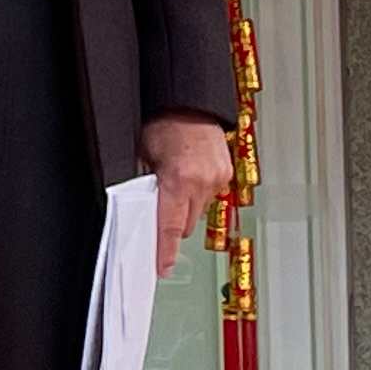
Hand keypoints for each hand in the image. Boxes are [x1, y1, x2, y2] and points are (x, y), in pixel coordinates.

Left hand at [142, 113, 232, 274]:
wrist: (190, 102)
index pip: (170, 227)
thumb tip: (144, 209)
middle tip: (161, 208)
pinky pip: (210, 196)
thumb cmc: (163, 123)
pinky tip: (190, 176)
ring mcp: (217, 178)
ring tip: (176, 184)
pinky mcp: (226, 173)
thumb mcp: (144, 156)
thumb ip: (147, 187)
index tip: (162, 267)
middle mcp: (201, 182)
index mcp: (177, 180)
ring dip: (187, 206)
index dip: (165, 251)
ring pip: (199, 211)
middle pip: (186, 224)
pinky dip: (199, 193)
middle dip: (173, 222)